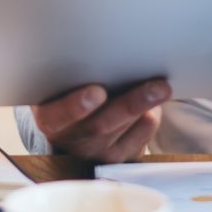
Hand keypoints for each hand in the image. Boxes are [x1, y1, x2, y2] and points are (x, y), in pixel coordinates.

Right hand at [29, 79, 169, 162]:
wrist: (76, 126)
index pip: (56, 117)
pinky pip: (142, 135)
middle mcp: (72, 140)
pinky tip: (151, 101)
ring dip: (147, 106)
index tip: (96, 92)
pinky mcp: (122, 158)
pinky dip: (150, 115)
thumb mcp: (58, 86)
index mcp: (50, 119)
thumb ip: (71, 74)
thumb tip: (104, 53)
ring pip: (126, 129)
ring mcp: (98, 153)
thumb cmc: (67, 93)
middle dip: (130, 104)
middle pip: (101, 125)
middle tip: (155, 87)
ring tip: (162, 88)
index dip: (74, 106)